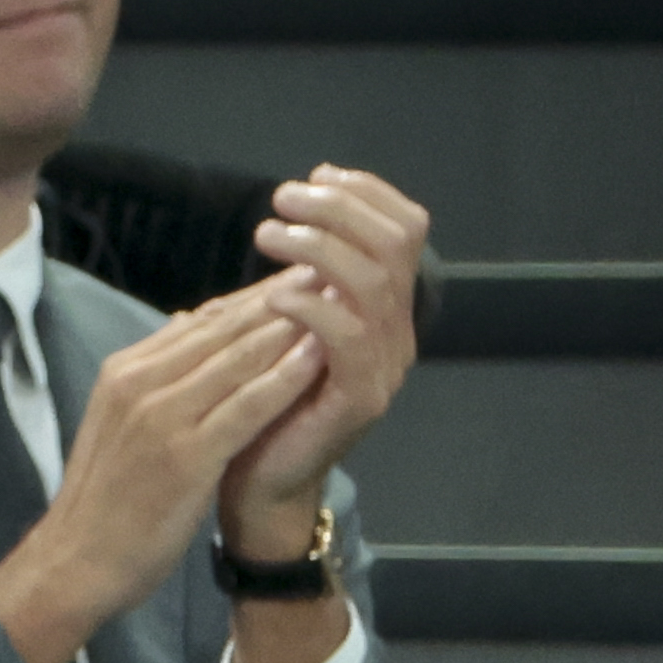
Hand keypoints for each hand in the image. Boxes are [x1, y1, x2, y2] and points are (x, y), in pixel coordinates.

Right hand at [0, 289, 323, 662]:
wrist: (75, 563)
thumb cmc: (104, 503)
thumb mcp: (119, 424)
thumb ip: (154, 375)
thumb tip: (185, 323)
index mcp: (124, 372)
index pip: (197, 321)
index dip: (249, 299)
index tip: (291, 280)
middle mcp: (140, 384)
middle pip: (220, 329)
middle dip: (276, 299)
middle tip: (325, 272)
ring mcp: (162, 418)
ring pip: (236, 359)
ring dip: (289, 326)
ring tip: (332, 301)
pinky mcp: (186, 456)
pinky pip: (245, 406)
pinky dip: (283, 378)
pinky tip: (317, 357)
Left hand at [217, 164, 429, 554]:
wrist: (256, 486)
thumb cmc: (262, 402)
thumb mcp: (285, 324)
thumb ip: (305, 275)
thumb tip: (299, 208)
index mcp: (384, 310)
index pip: (405, 227)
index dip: (364, 191)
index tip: (314, 177)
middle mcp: (396, 333)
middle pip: (397, 241)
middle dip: (338, 207)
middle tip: (281, 201)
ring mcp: (384, 367)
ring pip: (374, 280)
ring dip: (317, 245)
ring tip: (267, 236)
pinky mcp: (360, 399)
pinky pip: (348, 335)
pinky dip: (308, 303)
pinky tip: (271, 293)